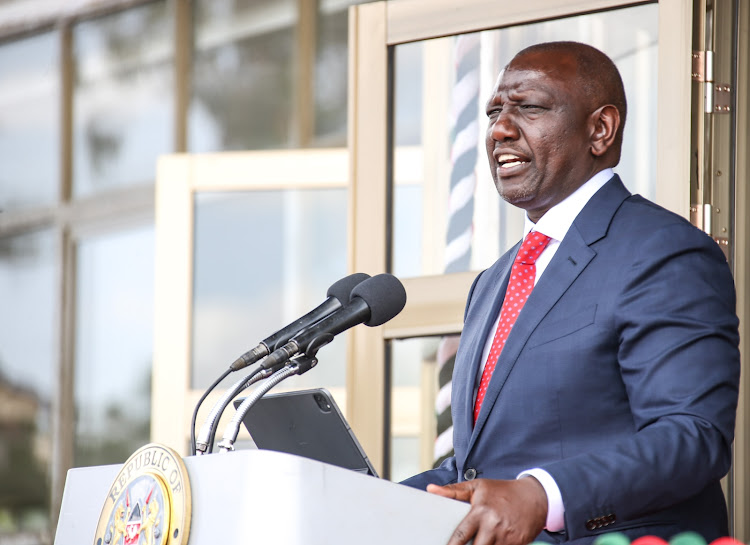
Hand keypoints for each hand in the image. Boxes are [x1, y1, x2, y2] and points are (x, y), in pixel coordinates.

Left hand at [427, 477, 547, 544]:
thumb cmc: (502, 491)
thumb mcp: (477, 487)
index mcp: (480, 512)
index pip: (460, 535)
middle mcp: (493, 525)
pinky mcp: (519, 544)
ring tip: (480, 542)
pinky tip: (492, 543)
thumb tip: (430, 489)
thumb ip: (453, 491)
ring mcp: (507, 537)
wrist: (535, 496)